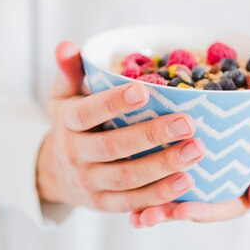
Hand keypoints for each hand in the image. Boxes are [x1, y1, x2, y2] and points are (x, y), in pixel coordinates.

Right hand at [36, 41, 205, 212]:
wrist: (54, 170)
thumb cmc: (71, 121)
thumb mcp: (63, 95)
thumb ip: (69, 70)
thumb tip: (66, 46)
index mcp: (67, 121)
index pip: (88, 112)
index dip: (114, 103)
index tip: (144, 90)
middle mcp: (76, 154)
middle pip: (112, 147)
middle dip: (150, 136)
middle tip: (187, 123)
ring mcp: (89, 182)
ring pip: (126, 178)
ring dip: (162, 167)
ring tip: (195, 152)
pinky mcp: (102, 204)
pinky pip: (131, 203)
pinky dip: (158, 196)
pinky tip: (186, 182)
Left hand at [129, 107, 249, 227]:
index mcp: (242, 186)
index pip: (225, 207)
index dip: (203, 211)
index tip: (181, 211)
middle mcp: (216, 185)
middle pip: (193, 205)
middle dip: (169, 213)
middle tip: (147, 217)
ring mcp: (196, 172)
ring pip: (173, 193)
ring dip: (152, 204)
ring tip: (134, 214)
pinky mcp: (176, 153)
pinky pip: (158, 171)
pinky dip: (142, 180)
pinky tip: (125, 189)